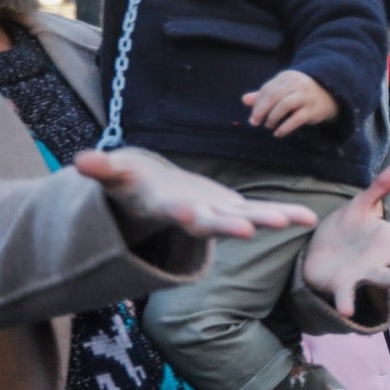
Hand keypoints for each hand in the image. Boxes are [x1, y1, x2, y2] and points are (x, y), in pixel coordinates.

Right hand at [75, 147, 319, 240]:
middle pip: (217, 222)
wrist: (151, 197)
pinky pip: (262, 211)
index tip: (190, 214)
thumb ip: (103, 170)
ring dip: (271, 219)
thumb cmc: (130, 185)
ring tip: (298, 220)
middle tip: (253, 229)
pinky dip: (284, 214)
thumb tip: (80, 160)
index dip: (183, 213)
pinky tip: (309, 218)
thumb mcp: (116, 176)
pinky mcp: (233, 209)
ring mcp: (218, 215)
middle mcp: (196, 217)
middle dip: (233, 225)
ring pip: (247, 218)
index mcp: (168, 208)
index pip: (176, 212)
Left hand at [244, 70, 338, 137]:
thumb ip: (264, 95)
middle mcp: (297, 84)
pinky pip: (297, 118)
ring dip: (273, 117)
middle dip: (261, 110)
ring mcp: (306, 96)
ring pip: (285, 105)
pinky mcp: (314, 109)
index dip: (257, 104)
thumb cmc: (300, 93)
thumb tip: (244, 100)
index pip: (267, 89)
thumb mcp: (283, 90)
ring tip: (269, 125)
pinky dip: (285, 127)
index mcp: (287, 77)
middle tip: (255, 122)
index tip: (253, 116)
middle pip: (274, 96)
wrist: (330, 94)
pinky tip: (278, 133)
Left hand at [302, 162, 389, 315]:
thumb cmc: (345, 229)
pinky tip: (348, 309)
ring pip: (387, 278)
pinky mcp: (343, 286)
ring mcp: (365, 273)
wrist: (316, 253)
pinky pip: (346, 294)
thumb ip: (381, 185)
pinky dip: (346, 302)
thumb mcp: (361, 204)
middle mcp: (384, 258)